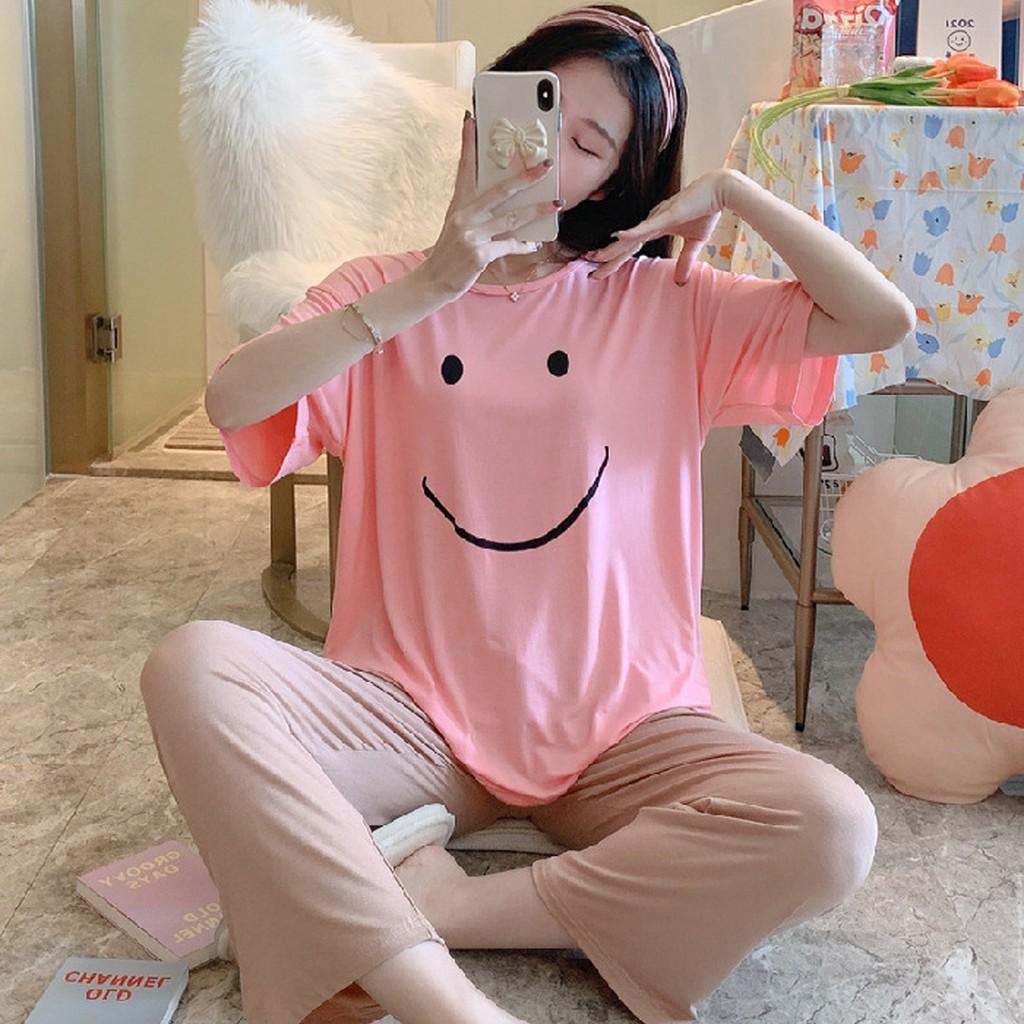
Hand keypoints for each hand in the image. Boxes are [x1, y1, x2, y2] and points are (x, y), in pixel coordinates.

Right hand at [420, 113, 563, 300]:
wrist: (433, 281)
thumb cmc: (449, 253)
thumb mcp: (457, 226)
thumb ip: (477, 213)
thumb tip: (505, 205)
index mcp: (458, 205)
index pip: (464, 169)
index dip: (468, 144)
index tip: (471, 120)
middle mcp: (464, 216)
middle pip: (500, 191)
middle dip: (526, 177)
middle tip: (545, 166)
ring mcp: (472, 235)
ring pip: (512, 218)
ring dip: (537, 211)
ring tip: (556, 204)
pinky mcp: (480, 254)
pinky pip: (509, 245)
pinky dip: (523, 245)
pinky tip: (534, 244)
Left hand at [584, 169, 734, 283]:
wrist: (720, 191)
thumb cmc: (706, 210)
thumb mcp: (694, 243)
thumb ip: (685, 261)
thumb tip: (680, 282)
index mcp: (655, 227)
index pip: (631, 247)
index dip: (615, 260)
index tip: (601, 271)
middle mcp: (651, 222)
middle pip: (624, 245)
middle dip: (606, 258)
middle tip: (588, 270)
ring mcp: (657, 217)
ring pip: (630, 238)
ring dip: (612, 248)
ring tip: (594, 258)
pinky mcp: (667, 214)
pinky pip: (646, 226)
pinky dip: (632, 232)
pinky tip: (618, 236)